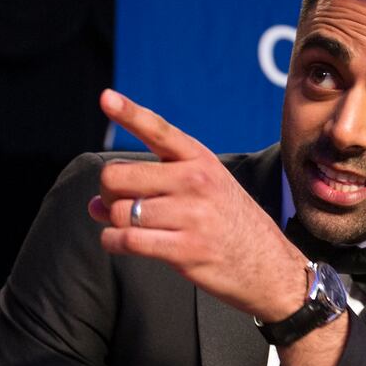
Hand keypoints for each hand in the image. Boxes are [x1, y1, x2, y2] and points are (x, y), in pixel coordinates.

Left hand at [89, 89, 304, 322]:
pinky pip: (127, 240)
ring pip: (119, 212)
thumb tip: (94, 203)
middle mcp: (196, 182)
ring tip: (130, 228)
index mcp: (200, 161)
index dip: (129, 113)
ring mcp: (192, 216)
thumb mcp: (209, 189)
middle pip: (118, 176)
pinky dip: (113, 242)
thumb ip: (155, 187)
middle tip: (124, 205)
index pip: (158, 131)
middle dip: (110, 193)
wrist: (271, 267)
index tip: (106, 98)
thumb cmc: (233, 226)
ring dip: (114, 223)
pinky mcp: (185, 249)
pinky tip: (121, 242)